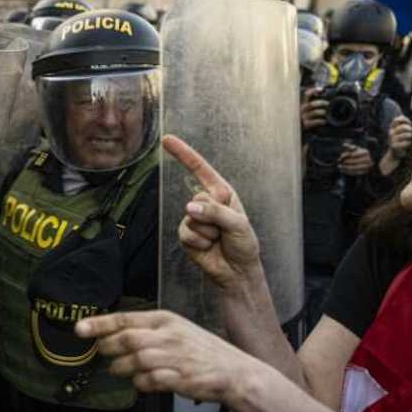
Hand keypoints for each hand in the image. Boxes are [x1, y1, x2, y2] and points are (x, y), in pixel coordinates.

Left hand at [75, 310, 253, 401]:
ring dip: (122, 368)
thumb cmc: (202, 351)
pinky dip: (140, 383)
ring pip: (134, 361)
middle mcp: (168, 336)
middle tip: (102, 352)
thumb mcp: (177, 330)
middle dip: (108, 347)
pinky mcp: (178, 378)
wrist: (234, 372)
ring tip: (119, 369)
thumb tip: (114, 335)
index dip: (99, 324)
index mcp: (166, 320)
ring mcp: (174, 357)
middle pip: (126, 339)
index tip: (79, 328)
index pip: (126, 318)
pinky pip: (148, 381)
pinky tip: (144, 382)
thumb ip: (148, 331)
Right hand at [163, 135, 261, 290]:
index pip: (200, 169)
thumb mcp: (237, 223)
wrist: (237, 272)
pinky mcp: (186, 236)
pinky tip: (208, 249)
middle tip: (224, 230)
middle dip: (212, 216)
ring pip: (191, 218)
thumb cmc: (243, 244)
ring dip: (207, 232)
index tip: (167, 140)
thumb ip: (215, 212)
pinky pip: (186, 233)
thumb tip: (188, 207)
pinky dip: (199, 243)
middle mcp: (206, 203)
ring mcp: (194, 219)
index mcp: (222, 193)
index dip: (184, 154)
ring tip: (218, 240)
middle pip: (197, 198)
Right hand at [301, 88, 327, 131]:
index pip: (307, 95)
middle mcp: (302, 109)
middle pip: (311, 104)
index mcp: (303, 103)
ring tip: (325, 112)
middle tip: (327, 103)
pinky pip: (314, 122)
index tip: (321, 89)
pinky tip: (324, 121)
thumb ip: (313, 102)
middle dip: (321, 103)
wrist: (297, 129)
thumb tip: (323, 94)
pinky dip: (320, 121)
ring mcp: (303, 117)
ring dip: (321, 111)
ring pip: (314, 112)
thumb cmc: (306, 117)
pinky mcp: (305, 124)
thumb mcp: (307, 108)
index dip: (313, 91)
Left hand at [338, 144, 373, 175]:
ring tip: (339, 167)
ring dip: (346, 168)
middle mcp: (368, 159)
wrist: (365, 162)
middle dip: (346, 163)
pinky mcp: (366, 172)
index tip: (340, 158)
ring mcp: (368, 166)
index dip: (346, 156)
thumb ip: (349, 147)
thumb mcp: (354, 149)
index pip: (353, 154)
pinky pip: (356, 173)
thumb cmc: (357, 154)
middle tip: (339, 164)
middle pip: (354, 162)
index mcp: (365, 152)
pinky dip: (348, 172)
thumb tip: (343, 145)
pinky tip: (342, 171)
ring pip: (355, 168)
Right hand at [388, 115, 411, 157]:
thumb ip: (404, 125)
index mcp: (392, 128)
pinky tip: (409, 144)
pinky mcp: (394, 146)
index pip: (396, 120)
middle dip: (410, 129)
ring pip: (406, 135)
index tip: (410, 123)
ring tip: (410, 138)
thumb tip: (411, 122)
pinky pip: (406, 143)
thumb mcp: (401, 132)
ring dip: (410, 136)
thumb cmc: (401, 141)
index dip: (405, 120)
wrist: (395, 153)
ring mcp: (391, 140)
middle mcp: (391, 133)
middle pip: (403, 127)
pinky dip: (409, 143)